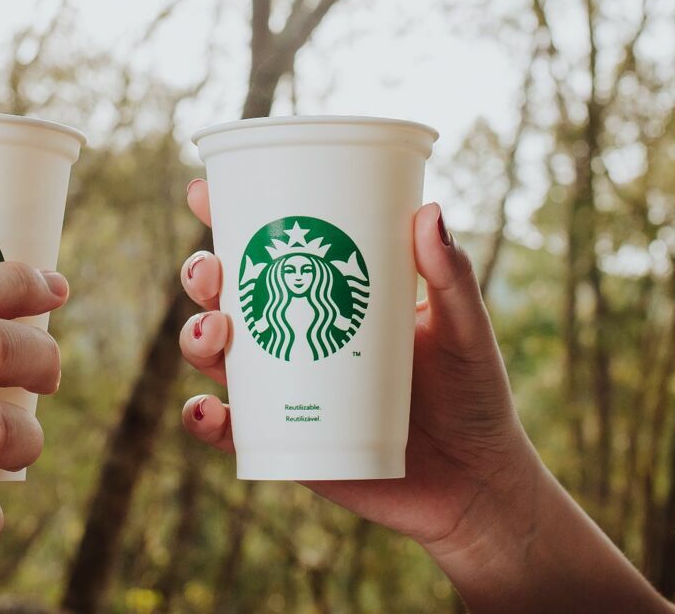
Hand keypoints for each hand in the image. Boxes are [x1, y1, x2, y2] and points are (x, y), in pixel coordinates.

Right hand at [176, 181, 541, 553]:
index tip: (203, 192)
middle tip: (213, 271)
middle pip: (227, 297)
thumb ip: (451, 277)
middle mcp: (298, 337)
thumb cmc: (473, 395)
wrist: (477, 482)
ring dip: (197, 338)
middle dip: (202, 275)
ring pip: (218, 357)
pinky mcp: (285, 444)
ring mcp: (288, 391)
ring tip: (216, 333)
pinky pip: (230, 431)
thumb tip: (429, 212)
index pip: (271, 248)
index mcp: (332, 296)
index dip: (227, 218)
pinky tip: (207, 410)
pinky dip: (204, 419)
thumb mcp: (465, 329)